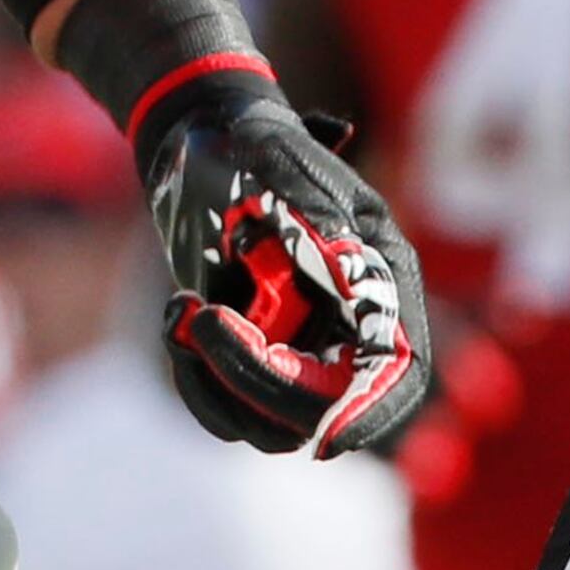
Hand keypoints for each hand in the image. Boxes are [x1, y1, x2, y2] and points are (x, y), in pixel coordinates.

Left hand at [143, 70, 434, 459]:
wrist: (204, 137)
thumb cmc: (252, 140)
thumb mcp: (283, 163)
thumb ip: (319, 220)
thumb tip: (352, 281)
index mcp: (380, 277)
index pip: (395, 372)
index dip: (368, 411)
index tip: (323, 432)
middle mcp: (348, 323)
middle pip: (321, 409)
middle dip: (256, 381)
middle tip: (204, 317)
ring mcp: (300, 346)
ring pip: (268, 424)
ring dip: (213, 383)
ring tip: (183, 308)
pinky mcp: (252, 358)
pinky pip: (228, 410)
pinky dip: (193, 378)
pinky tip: (175, 315)